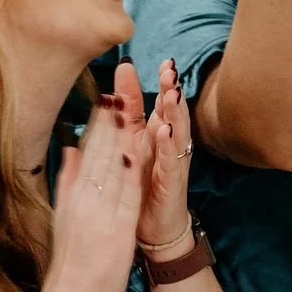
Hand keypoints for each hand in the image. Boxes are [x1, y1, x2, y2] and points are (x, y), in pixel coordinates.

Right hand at [38, 85, 148, 291]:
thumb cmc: (72, 261)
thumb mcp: (65, 216)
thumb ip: (67, 181)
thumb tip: (69, 150)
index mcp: (74, 195)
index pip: (88, 151)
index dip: (99, 122)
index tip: (107, 94)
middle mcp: (84, 199)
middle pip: (99, 152)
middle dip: (110, 118)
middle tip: (118, 85)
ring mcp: (99, 212)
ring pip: (110, 166)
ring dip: (120, 134)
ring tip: (126, 103)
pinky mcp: (115, 227)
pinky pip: (125, 192)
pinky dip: (130, 169)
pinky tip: (136, 147)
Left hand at [128, 59, 195, 257]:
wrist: (155, 228)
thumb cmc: (143, 185)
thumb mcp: (131, 146)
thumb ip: (127, 114)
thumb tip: (115, 84)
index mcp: (155, 136)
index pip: (156, 104)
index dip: (159, 84)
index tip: (155, 62)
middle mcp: (169, 145)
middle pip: (172, 112)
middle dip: (171, 90)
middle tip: (170, 69)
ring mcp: (173, 163)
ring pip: (177, 132)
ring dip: (175, 113)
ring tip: (172, 93)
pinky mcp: (172, 183)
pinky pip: (172, 161)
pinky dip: (170, 146)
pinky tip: (166, 131)